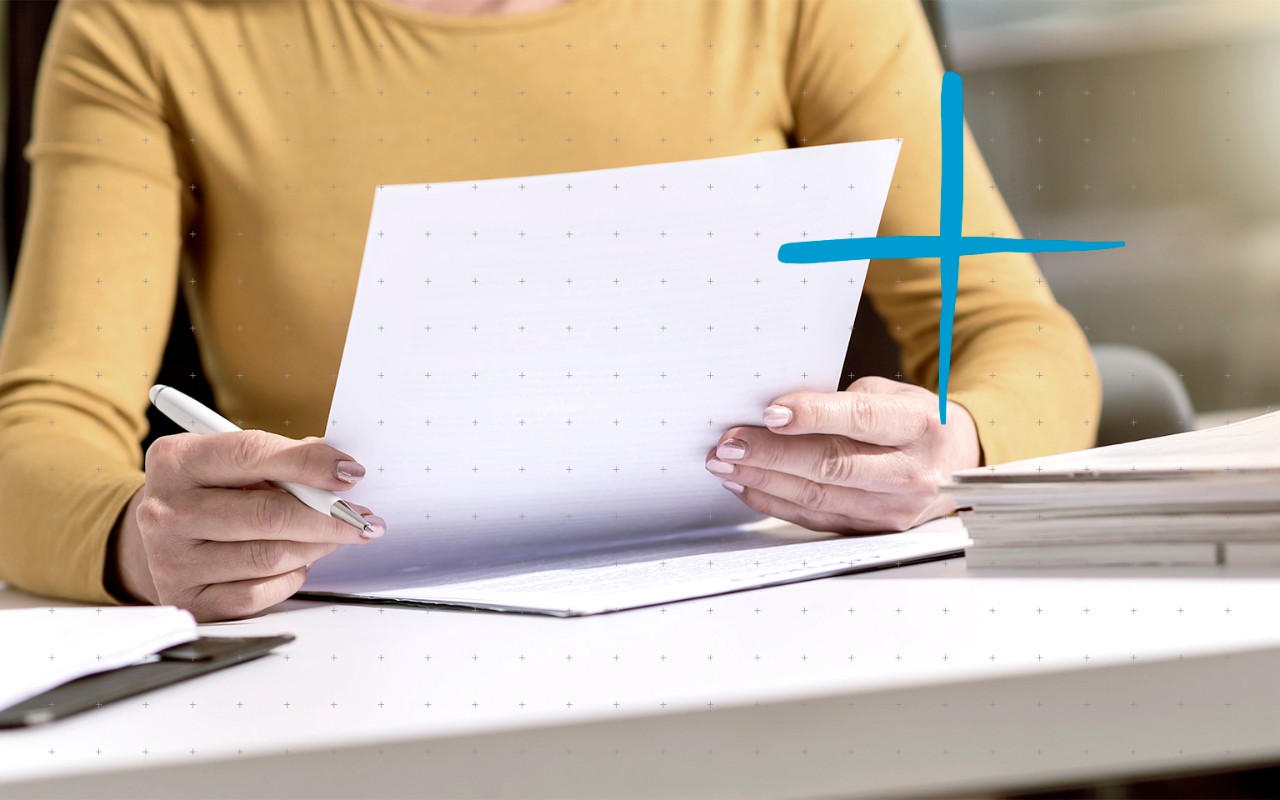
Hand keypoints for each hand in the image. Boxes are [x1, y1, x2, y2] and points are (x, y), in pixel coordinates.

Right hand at [113, 431, 384, 620]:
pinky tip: (297, 563)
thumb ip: (281, 460)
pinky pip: (257, 593)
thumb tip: (339, 472)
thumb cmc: (211, 492)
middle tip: (361, 517)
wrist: (161, 537)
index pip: (253, 454)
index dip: (310, 463)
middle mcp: (165, 510)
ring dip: (315, 546)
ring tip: (335, 537)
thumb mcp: (232, 463)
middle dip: (328, 516)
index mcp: (176, 460)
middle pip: (268, 514)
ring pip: (270, 556)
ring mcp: (171, 560)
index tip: (350, 472)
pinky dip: (289, 577)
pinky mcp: (186, 600)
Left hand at [705, 377, 979, 533]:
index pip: (862, 420)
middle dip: (772, 454)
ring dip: (763, 480)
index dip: (813, 416)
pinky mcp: (873, 530)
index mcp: (920, 425)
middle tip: (729, 443)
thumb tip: (775, 413)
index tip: (770, 412)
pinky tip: (748, 484)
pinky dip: (775, 501)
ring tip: (726, 463)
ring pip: (818, 496)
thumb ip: (842, 403)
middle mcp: (912, 472)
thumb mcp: (892, 396)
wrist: (955, 465)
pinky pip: (815, 517)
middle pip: (832, 465)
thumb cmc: (915, 422)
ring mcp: (894, 509)